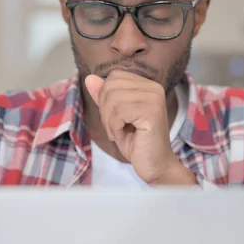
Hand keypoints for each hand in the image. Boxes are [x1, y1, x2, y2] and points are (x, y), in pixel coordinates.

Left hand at [85, 70, 195, 184]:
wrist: (154, 166)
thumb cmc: (136, 142)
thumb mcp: (114, 116)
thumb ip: (104, 96)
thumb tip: (89, 78)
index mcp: (147, 85)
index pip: (114, 77)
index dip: (106, 97)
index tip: (114, 118)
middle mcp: (154, 88)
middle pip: (111, 86)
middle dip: (105, 110)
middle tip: (114, 128)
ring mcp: (154, 99)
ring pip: (113, 99)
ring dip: (109, 121)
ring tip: (119, 133)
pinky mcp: (152, 112)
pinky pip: (119, 112)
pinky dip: (114, 127)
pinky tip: (123, 136)